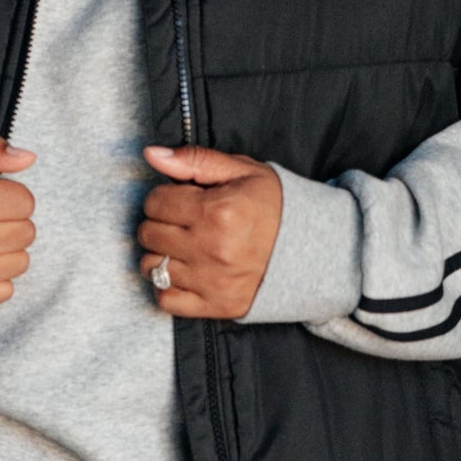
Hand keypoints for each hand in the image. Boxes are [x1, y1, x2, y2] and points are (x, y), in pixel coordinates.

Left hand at [137, 145, 281, 319]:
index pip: (155, 202)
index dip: (164, 197)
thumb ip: (194, 160)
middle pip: (149, 234)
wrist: (312, 248)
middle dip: (160, 223)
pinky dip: (167, 286)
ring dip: (160, 255)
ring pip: (151, 267)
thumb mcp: (241, 172)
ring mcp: (213, 281)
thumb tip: (151, 154)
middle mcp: (212, 248)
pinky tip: (184, 272)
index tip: (181, 200)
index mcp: (218, 211)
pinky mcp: (216, 306)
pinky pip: (166, 300)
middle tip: (181, 222)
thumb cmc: (274, 206)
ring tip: (182, 247)